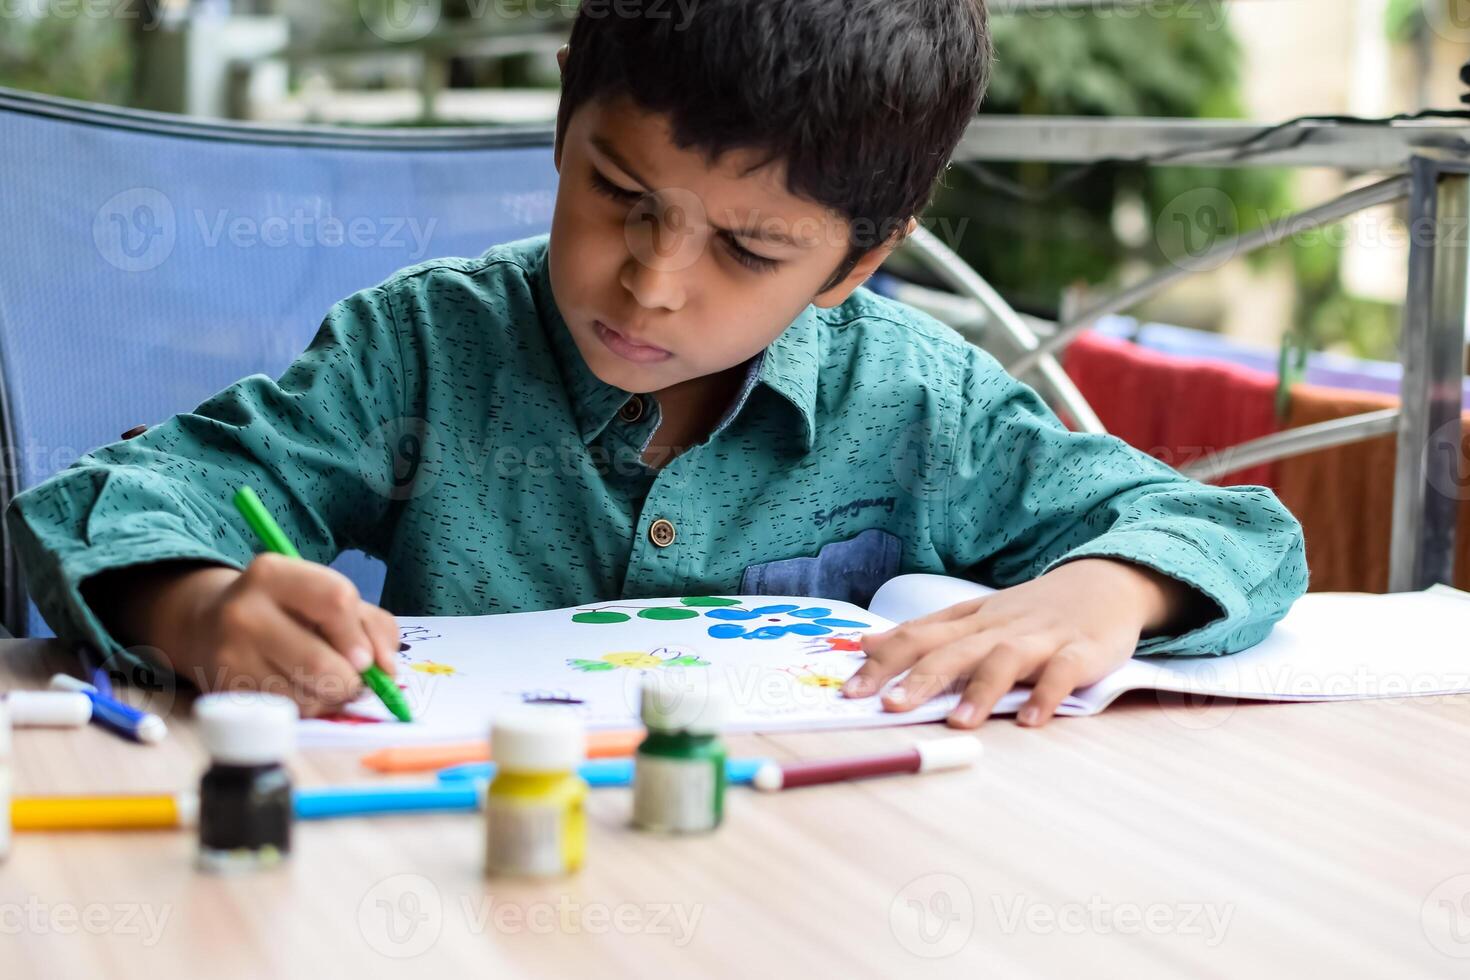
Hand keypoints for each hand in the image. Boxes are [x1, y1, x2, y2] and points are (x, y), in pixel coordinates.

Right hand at [87, 554, 400, 716]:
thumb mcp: (327, 598)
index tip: (366, 658)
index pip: (335, 600)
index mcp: (274, 574)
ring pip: (306, 695)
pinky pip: (287, 712)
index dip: (359, 636)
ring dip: (329, 698)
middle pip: (321, 662)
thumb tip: (386, 671)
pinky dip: (306, 708)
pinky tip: (297, 690)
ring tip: (323, 682)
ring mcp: (229, 654)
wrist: (209, 624)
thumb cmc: (287, 610)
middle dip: (351, 680)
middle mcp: (244, 611)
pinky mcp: (225, 690)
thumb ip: (370, 625)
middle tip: (353, 679)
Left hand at [842, 559, 1200, 727]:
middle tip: (889, 708)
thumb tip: (866, 642)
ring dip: (981, 690)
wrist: (1105, 582)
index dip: (882, 663)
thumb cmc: (1031, 610)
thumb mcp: (973, 616)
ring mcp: (1040, 638)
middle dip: (919, 678)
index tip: (849, 691)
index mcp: (970, 621)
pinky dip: (1048, 695)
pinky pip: (1062, 672)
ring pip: (1005, 659)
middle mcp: (999, 627)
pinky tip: (1032, 721)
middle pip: (953, 649)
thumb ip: (924, 632)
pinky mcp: (1081, 651)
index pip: (917, 637)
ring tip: (959, 723)